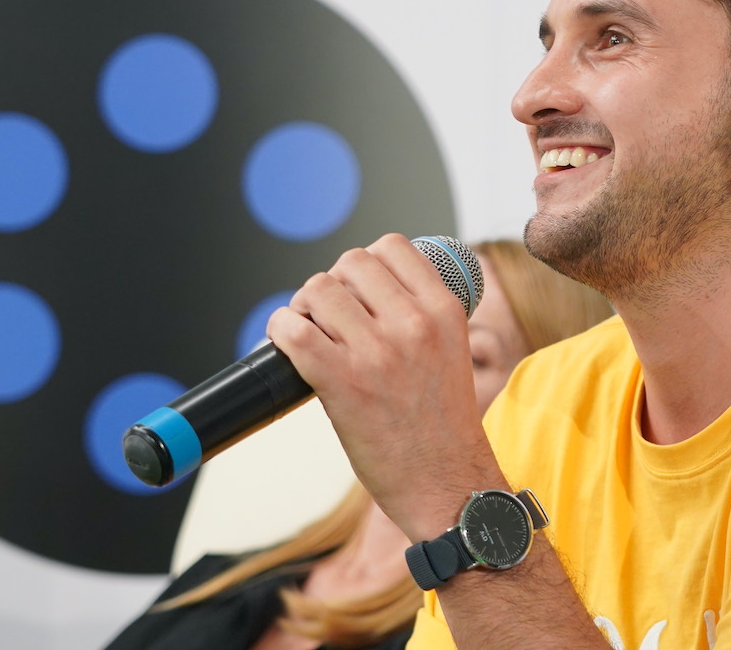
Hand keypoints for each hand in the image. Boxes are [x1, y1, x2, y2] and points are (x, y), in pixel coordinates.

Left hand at [267, 233, 503, 538]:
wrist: (447, 483)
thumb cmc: (443, 425)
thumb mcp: (451, 351)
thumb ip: (418, 315)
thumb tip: (364, 288)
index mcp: (445, 310)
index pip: (394, 246)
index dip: (367, 264)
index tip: (361, 291)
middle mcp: (414, 324)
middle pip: (351, 262)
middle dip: (334, 284)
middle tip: (332, 317)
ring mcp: (378, 352)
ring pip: (319, 290)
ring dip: (305, 307)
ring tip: (312, 334)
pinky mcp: (343, 382)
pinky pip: (294, 331)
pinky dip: (280, 330)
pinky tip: (287, 344)